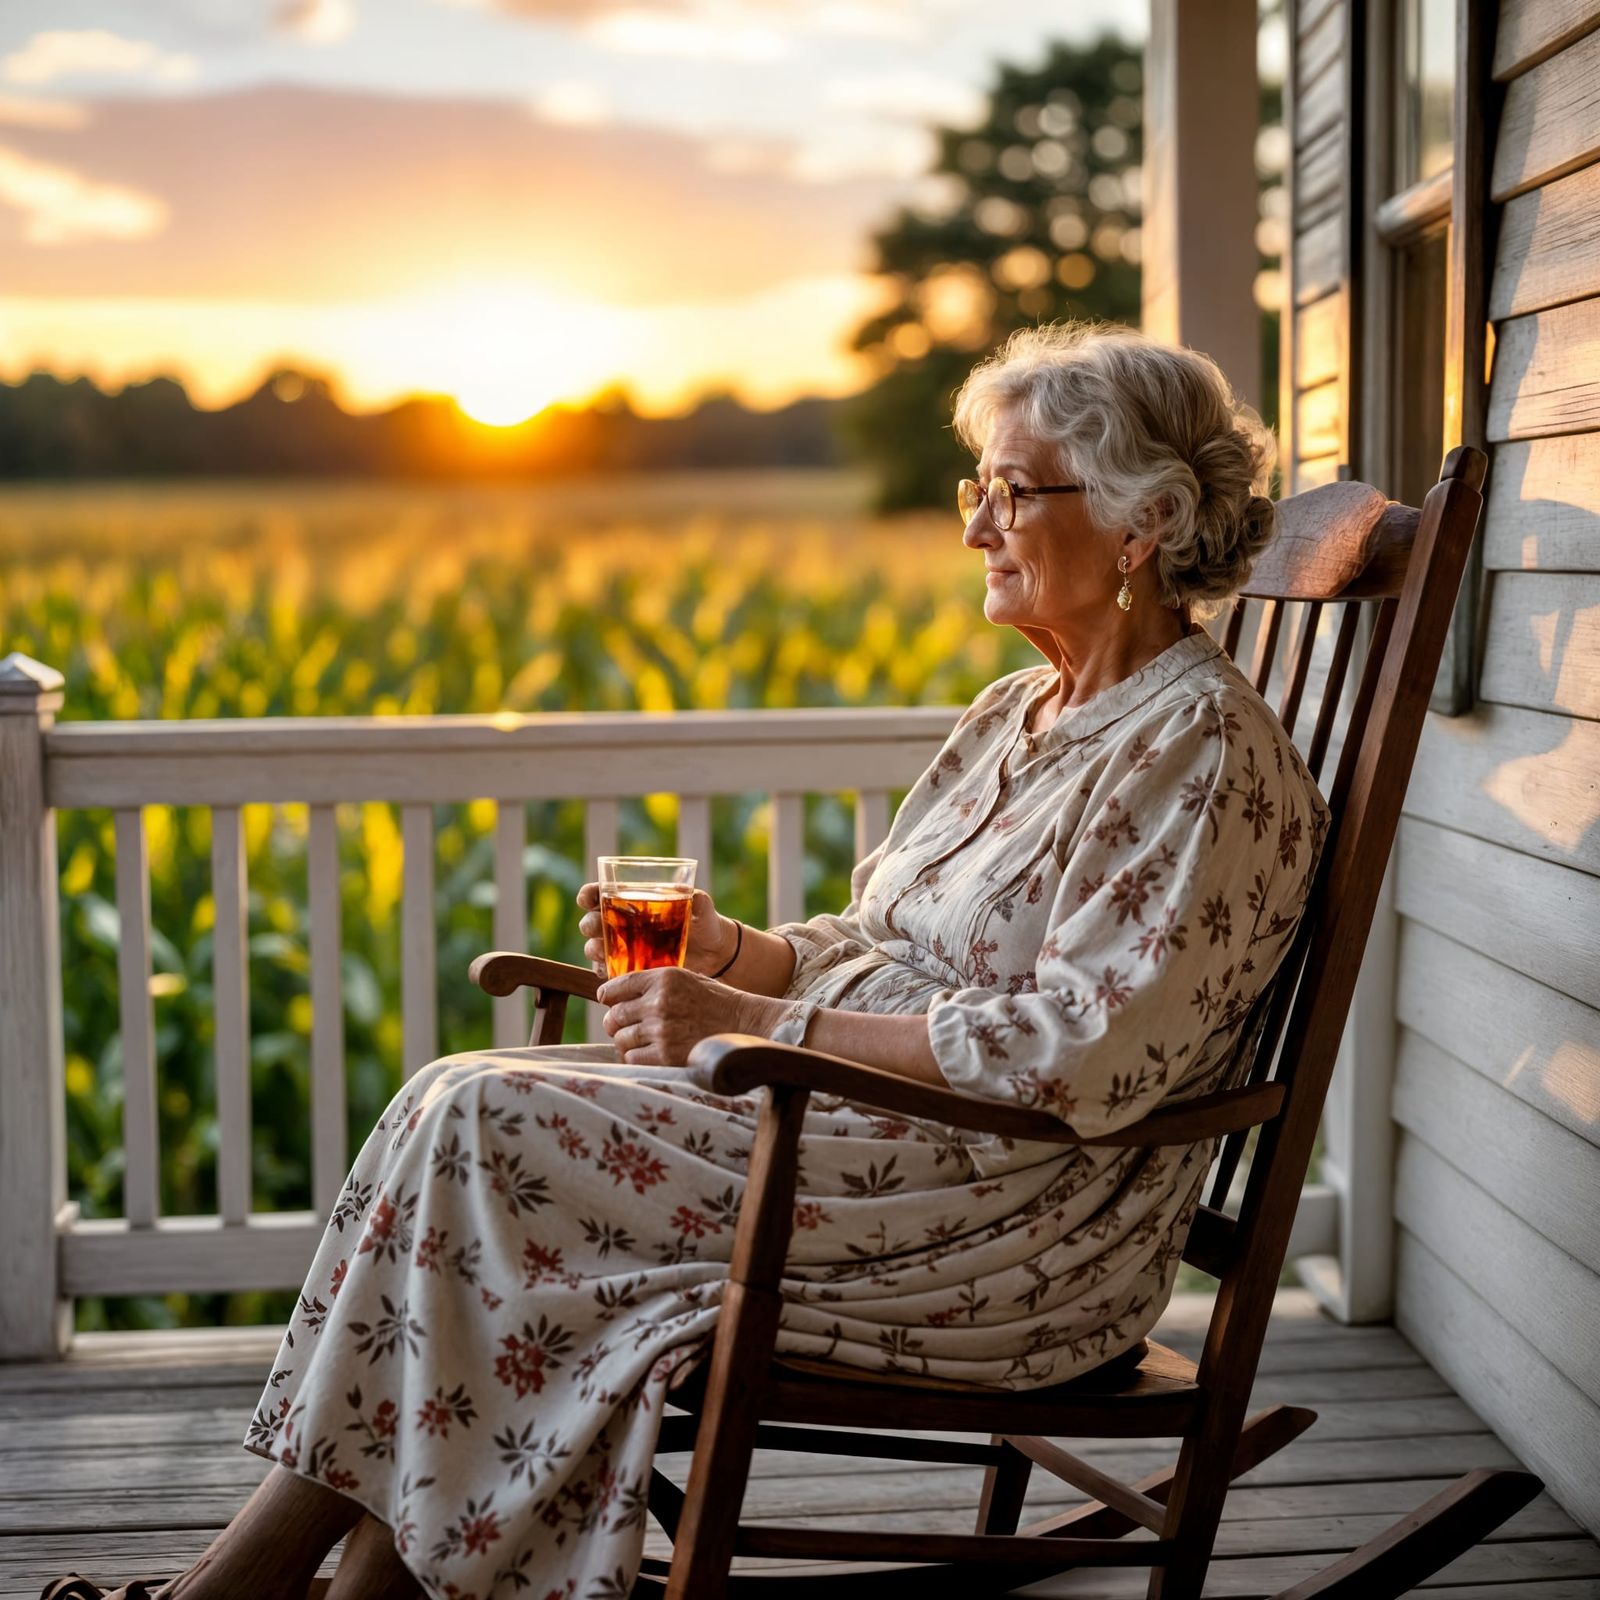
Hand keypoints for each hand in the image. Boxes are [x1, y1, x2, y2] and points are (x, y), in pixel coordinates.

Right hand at [577, 884, 738, 975]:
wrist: (711, 953)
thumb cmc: (702, 922)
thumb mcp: (701, 908)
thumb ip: (698, 900)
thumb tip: (694, 896)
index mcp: (631, 900)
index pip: (599, 893)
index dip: (588, 895)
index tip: (587, 899)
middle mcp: (620, 923)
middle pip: (591, 922)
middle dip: (589, 925)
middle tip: (598, 929)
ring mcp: (622, 947)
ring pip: (594, 947)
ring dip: (593, 950)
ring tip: (603, 953)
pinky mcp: (628, 967)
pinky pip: (606, 970)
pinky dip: (604, 971)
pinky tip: (612, 972)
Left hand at [596, 966, 782, 1065]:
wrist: (743, 1024)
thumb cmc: (713, 1001)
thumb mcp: (685, 979)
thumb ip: (653, 984)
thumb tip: (616, 996)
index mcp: (663, 978)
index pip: (617, 986)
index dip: (608, 996)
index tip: (608, 1001)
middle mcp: (659, 1001)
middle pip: (614, 1015)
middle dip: (615, 1022)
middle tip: (623, 1026)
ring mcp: (661, 1029)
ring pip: (621, 1038)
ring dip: (625, 1041)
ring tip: (639, 1041)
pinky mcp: (665, 1054)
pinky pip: (632, 1057)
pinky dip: (635, 1057)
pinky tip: (647, 1053)